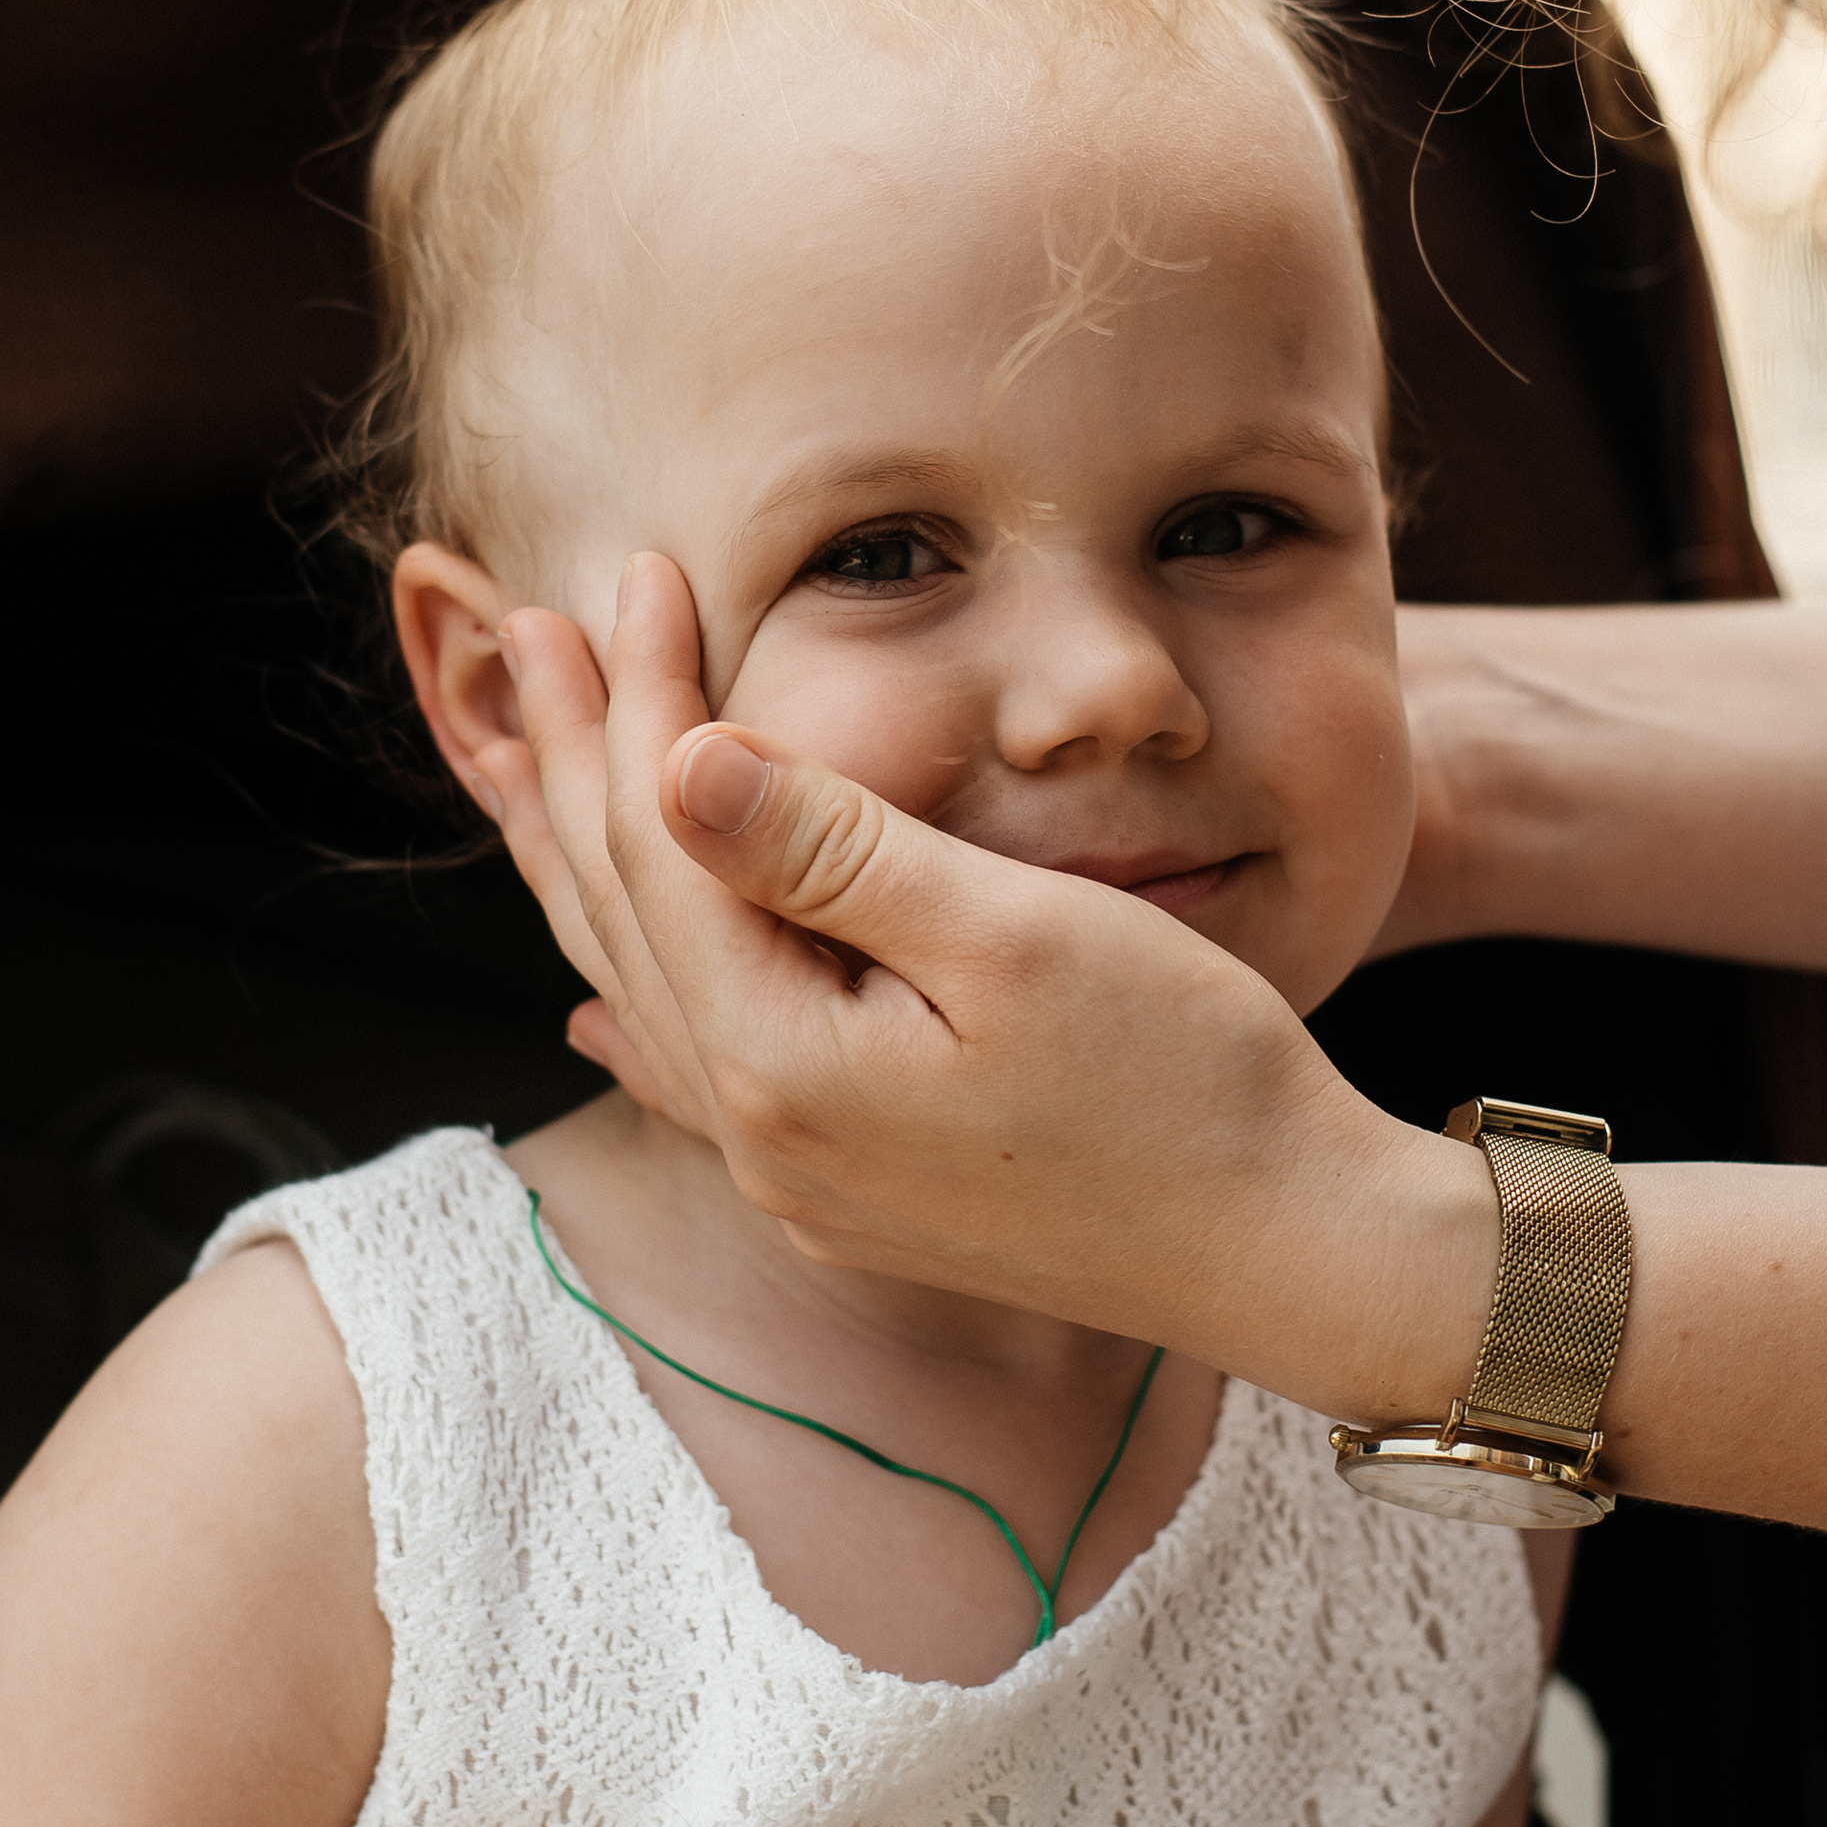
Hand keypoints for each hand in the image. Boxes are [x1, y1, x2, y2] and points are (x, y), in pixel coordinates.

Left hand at [490, 558, 1492, 1404]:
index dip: (642, 699)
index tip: (640, 573)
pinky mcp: (855, 1202)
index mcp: (784, 1064)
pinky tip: (598, 1006)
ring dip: (591, 868)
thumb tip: (679, 760)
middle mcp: (763, 1139)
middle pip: (626, 919)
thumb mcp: (1016, 937)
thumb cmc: (1188, 1084)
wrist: (1293, 1253)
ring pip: (648, 994)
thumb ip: (834, 852)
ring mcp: (803, 1183)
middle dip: (579, 765)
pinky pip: (700, 1077)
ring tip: (538, 768)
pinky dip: (644, 1001)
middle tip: (534, 632)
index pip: (664, 843)